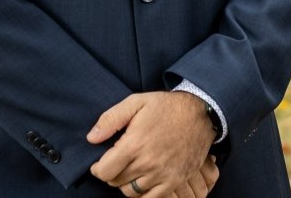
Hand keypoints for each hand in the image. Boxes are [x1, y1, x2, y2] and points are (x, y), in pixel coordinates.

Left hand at [87, 91, 216, 195]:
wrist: (199, 114)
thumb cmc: (165, 106)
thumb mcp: (135, 102)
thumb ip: (111, 119)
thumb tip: (92, 138)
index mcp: (135, 144)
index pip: (105, 171)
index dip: (98, 168)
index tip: (99, 163)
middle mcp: (148, 163)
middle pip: (117, 182)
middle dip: (112, 173)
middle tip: (117, 161)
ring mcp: (162, 175)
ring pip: (132, 193)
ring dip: (126, 183)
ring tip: (130, 168)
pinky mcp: (174, 182)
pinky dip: (143, 194)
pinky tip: (143, 180)